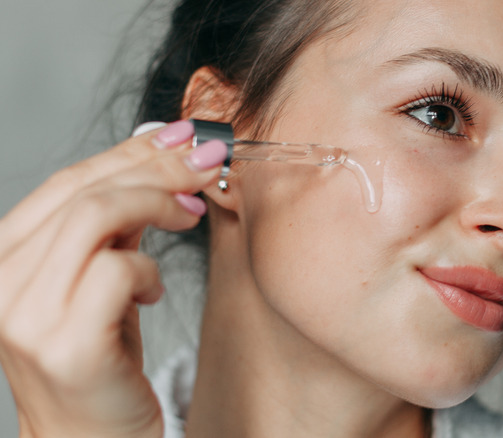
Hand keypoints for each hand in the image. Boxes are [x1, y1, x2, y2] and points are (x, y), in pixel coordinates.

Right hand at [0, 121, 226, 436]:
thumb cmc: (100, 357)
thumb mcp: (102, 278)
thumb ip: (118, 222)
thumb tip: (163, 150)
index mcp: (6, 256)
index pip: (70, 180)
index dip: (131, 151)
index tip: (184, 137)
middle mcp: (2, 280)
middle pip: (85, 191)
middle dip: (159, 167)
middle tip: (209, 165)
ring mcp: (25, 314)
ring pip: (97, 217)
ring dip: (159, 205)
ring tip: (190, 217)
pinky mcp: (63, 344)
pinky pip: (118, 270)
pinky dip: (150, 270)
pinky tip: (154, 290)